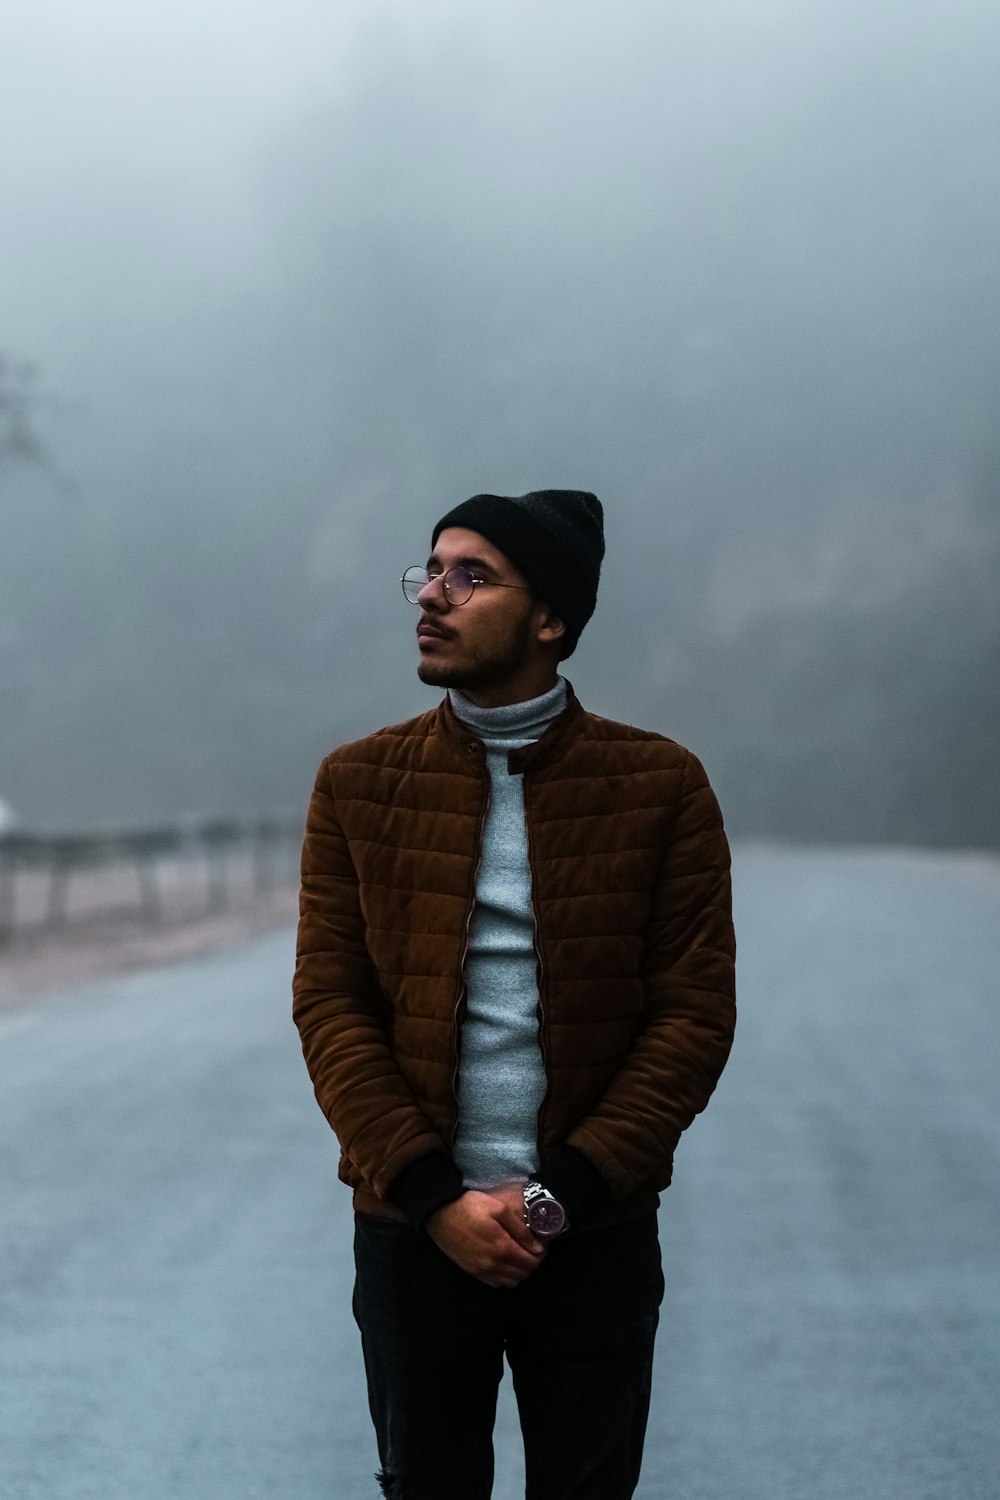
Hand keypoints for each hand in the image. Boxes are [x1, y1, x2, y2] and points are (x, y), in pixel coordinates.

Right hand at [426, 1187, 545, 1287]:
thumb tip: (537, 1247)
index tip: (542, 1245)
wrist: (440, 1213)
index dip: (541, 1255)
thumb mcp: (499, 1208)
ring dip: (520, 1273)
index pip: (531, 1262)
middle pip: (523, 1275)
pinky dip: (505, 1278)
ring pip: (510, 1283)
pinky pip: (495, 1284)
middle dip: (533, 1264)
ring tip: (520, 1256)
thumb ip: (520, 1229)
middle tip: (533, 1250)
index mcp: (502, 1248)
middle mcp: (492, 1264)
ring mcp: (481, 1271)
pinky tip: (505, 1263)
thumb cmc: (470, 1206)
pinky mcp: (471, 1272)